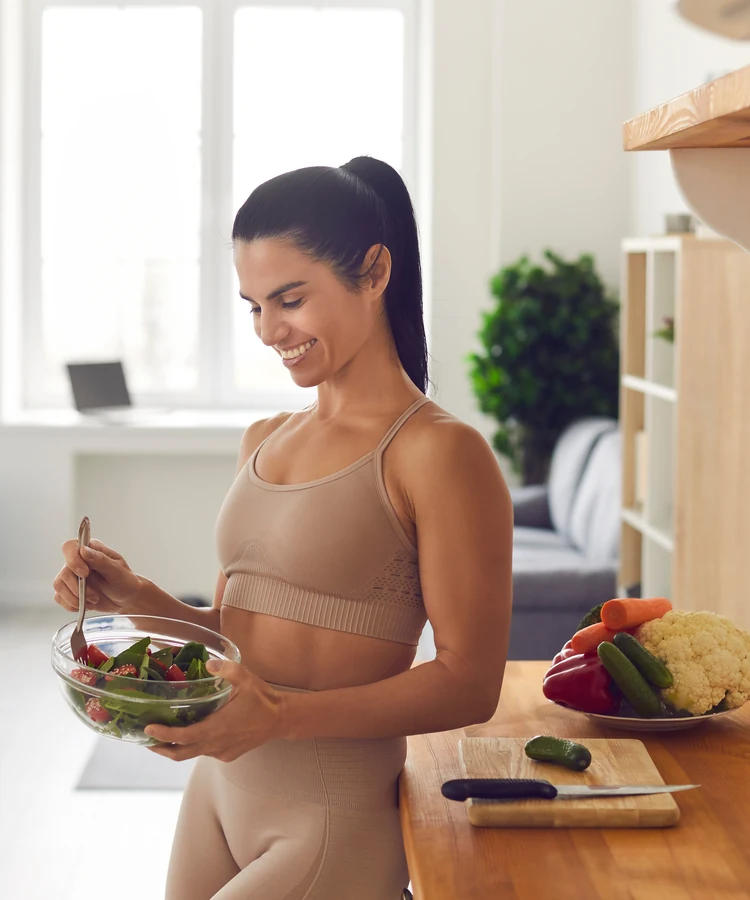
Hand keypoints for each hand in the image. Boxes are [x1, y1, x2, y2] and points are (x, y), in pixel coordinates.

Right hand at [53, 538, 142, 614]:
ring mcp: (72, 576)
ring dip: (75, 598)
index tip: (85, 573)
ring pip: (59, 585)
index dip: (73, 560)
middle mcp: (78, 561)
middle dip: (78, 588)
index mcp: (91, 550)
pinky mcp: (68, 590)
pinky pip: (59, 598)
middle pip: (64, 572)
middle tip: (95, 595)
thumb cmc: (125, 581)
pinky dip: (72, 605)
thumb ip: (100, 560)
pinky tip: (87, 604)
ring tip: (93, 600)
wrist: (126, 599)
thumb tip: (83, 550)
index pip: (70, 547)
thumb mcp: (117, 570)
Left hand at [144, 661, 284, 761]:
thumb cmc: (263, 699)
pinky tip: (192, 732)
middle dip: (161, 747)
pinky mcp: (227, 754)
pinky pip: (205, 752)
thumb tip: (208, 662)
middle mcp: (216, 744)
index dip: (164, 735)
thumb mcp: (246, 679)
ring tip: (163, 735)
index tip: (148, 730)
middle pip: (181, 753)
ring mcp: (222, 752)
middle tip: (145, 738)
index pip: (184, 737)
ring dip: (176, 746)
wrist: (281, 719)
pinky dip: (194, 745)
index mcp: (218, 728)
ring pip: (193, 753)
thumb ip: (227, 669)